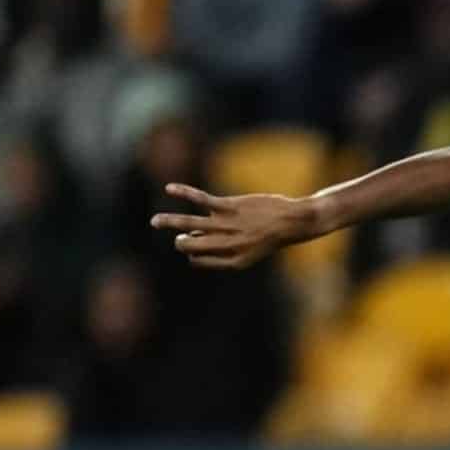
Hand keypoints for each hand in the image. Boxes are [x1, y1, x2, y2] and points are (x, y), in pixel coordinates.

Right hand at [150, 184, 318, 268]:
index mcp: (234, 261)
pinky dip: (184, 192)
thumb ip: (222, 248)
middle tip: (175, 235)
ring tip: (155, 222)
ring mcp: (228, 225)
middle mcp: (228, 245)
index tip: (194, 245)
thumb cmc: (272, 235)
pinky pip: (201, 199)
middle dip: (179, 241)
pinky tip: (170, 188)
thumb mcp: (250, 251)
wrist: (295, 221)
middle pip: (190, 245)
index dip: (192, 254)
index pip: (199, 260)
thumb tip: (194, 236)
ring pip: (190, 224)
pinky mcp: (230, 207)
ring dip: (169, 222)